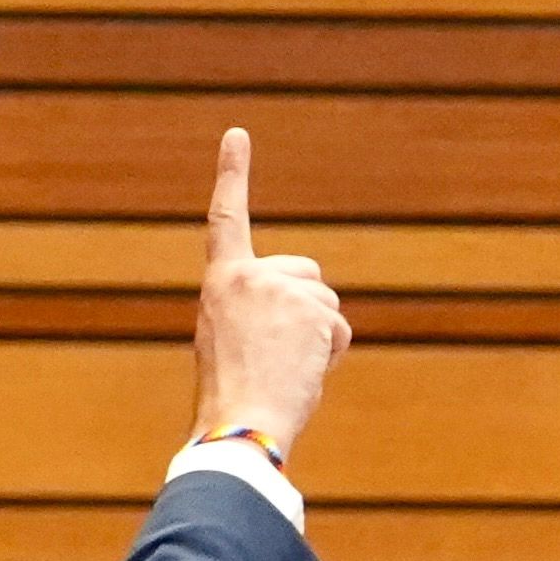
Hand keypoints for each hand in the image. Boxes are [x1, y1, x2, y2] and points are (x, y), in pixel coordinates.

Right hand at [192, 128, 348, 451]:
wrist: (238, 426)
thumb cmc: (233, 398)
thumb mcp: (230, 342)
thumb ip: (257, 312)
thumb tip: (304, 317)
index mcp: (220, 283)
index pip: (226, 219)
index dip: (232, 174)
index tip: (237, 134)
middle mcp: (248, 276)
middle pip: (307, 276)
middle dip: (307, 311)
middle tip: (276, 355)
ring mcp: (281, 290)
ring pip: (326, 305)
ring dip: (319, 338)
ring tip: (285, 368)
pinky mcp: (311, 310)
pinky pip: (339, 330)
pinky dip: (330, 354)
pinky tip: (302, 372)